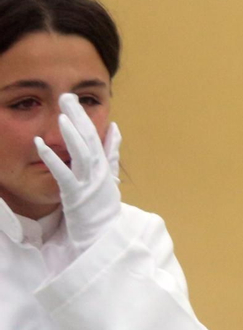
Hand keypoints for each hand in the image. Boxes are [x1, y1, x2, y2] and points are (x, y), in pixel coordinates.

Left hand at [35, 93, 120, 247]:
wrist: (105, 233)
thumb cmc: (104, 204)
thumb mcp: (110, 174)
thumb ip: (111, 151)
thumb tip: (115, 127)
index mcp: (103, 165)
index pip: (93, 136)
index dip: (83, 116)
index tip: (73, 99)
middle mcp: (97, 171)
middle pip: (88, 140)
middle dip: (77, 118)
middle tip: (66, 97)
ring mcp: (88, 183)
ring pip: (80, 154)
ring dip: (71, 135)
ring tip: (62, 116)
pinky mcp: (75, 195)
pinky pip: (62, 174)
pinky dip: (52, 159)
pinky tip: (40, 145)